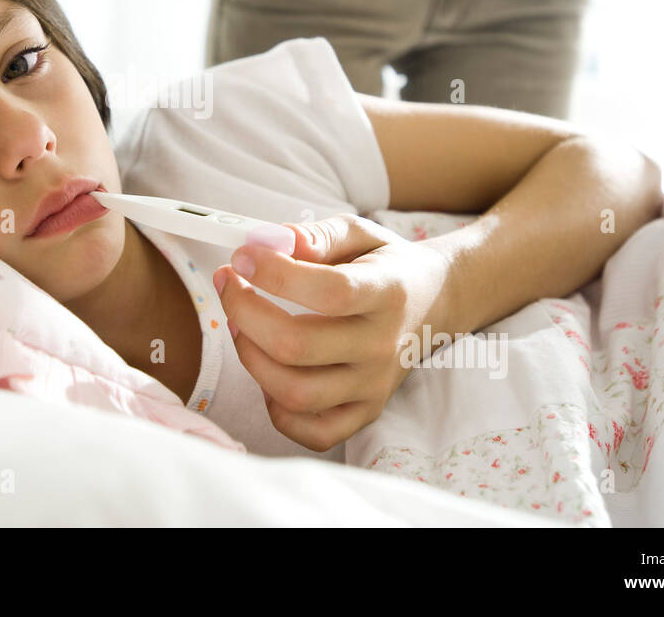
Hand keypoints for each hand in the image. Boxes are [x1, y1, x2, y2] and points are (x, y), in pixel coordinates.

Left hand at [211, 213, 455, 452]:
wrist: (434, 303)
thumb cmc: (385, 265)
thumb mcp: (360, 232)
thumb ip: (318, 234)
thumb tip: (274, 242)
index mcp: (388, 293)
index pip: (329, 292)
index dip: (275, 274)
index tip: (243, 256)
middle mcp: (383, 345)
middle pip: (298, 346)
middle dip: (244, 312)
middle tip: (228, 283)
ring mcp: (374, 385)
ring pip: (296, 392)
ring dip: (250, 356)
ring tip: (240, 323)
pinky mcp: (365, 412)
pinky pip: (312, 431)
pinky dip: (276, 407)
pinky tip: (268, 369)